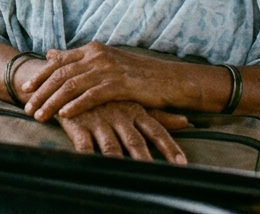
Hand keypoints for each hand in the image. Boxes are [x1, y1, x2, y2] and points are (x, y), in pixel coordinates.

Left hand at [24, 41, 180, 121]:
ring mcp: (108, 69)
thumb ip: (78, 58)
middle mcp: (97, 55)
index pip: (58, 62)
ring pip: (71, 86)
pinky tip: (64, 115)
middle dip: (41, 92)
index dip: (40, 75)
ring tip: (39, 115)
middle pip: (60, 74)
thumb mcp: (105, 61)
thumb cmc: (137, 74)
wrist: (170, 80)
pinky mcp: (119, 84)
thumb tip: (51, 53)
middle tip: (27, 107)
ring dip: (52, 102)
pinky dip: (75, 105)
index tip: (26, 89)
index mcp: (92, 49)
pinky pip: (91, 96)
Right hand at [56, 101, 188, 163]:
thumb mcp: (134, 103)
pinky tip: (92, 168)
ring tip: (125, 176)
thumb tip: (187, 122)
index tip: (181, 164)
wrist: (72, 82)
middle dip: (145, 160)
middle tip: (156, 176)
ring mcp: (99, 122)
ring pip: (111, 146)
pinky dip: (88, 156)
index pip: (156, 131)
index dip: (169, 146)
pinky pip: (83, 145)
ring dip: (118, 162)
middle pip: (135, 141)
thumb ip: (159, 116)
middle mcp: (119, 117)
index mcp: (135, 112)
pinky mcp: (78, 126)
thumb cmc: (108, 98)